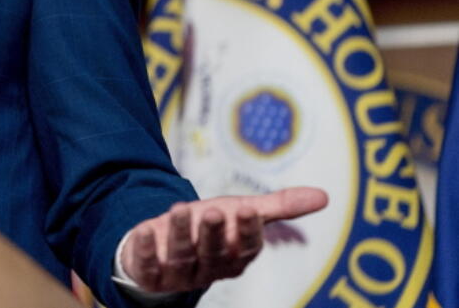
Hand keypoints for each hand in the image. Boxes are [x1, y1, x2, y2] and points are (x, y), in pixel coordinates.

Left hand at [120, 187, 327, 292]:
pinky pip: (147, 265)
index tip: (247, 210)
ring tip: (180, 208)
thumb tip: (325, 196)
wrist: (166, 245)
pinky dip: (145, 249)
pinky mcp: (150, 271)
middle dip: (214, 234)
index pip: (246, 247)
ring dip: (180, 234)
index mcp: (235, 256)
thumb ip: (278, 207)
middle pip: (214, 252)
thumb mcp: (241, 212)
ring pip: (182, 256)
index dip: (247, 231)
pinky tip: (142, 230)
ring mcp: (179, 272)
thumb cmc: (210, 228)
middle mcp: (209, 267)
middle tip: (215, 211)